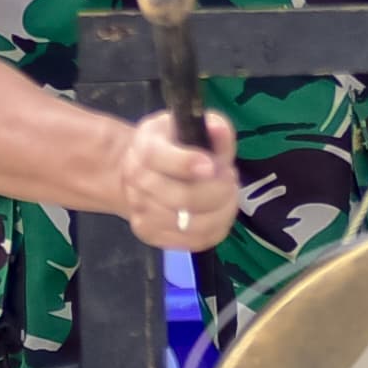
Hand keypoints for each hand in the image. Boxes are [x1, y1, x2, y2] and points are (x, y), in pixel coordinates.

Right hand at [115, 108, 240, 251]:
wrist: (143, 172)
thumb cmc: (175, 145)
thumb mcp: (193, 126)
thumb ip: (214, 128)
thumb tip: (219, 129)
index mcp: (146, 147)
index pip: (158, 157)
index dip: (187, 163)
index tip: (212, 166)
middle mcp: (137, 180)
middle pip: (183, 197)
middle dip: (218, 190)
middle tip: (230, 178)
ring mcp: (140, 210)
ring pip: (191, 224)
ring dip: (220, 211)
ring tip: (226, 195)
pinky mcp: (150, 234)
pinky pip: (193, 241)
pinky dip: (214, 228)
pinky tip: (218, 213)